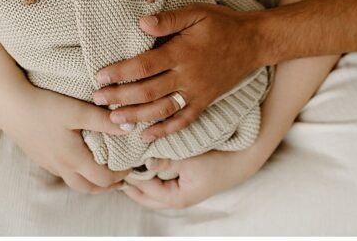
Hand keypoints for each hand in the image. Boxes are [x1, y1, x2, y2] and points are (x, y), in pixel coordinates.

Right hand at [0, 79, 131, 193]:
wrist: (10, 105)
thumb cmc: (44, 106)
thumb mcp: (77, 111)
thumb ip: (104, 120)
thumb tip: (130, 127)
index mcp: (73, 159)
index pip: (103, 179)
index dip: (121, 175)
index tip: (131, 163)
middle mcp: (61, 167)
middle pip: (90, 188)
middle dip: (108, 184)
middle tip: (122, 172)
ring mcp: (49, 164)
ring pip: (75, 182)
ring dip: (92, 180)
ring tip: (104, 167)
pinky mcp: (41, 157)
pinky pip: (63, 172)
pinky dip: (78, 171)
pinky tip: (81, 155)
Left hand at [93, 3, 261, 140]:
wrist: (253, 43)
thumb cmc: (222, 24)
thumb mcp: (197, 13)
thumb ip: (168, 19)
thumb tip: (141, 22)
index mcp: (182, 53)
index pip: (144, 66)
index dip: (120, 72)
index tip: (100, 76)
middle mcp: (188, 77)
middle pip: (148, 91)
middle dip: (120, 97)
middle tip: (97, 100)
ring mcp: (196, 93)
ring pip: (162, 110)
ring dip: (136, 117)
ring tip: (114, 120)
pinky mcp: (204, 102)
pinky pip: (183, 121)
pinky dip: (164, 130)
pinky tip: (146, 135)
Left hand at [120, 148, 264, 209]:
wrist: (244, 157)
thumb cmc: (219, 158)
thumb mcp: (190, 158)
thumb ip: (166, 160)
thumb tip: (143, 160)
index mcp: (177, 198)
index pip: (143, 188)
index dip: (128, 174)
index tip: (114, 160)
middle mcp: (176, 199)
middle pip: (144, 195)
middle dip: (128, 183)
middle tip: (112, 166)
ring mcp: (180, 192)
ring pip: (151, 190)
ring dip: (138, 178)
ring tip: (123, 162)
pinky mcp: (183, 182)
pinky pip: (159, 181)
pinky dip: (149, 173)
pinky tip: (141, 159)